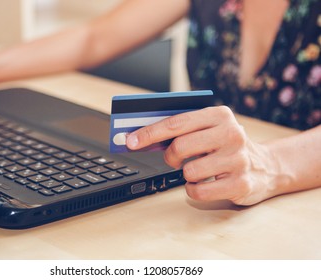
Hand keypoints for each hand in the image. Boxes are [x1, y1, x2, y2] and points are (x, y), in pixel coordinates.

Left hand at [126, 106, 281, 205]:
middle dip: (170, 156)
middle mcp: (231, 134)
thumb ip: (182, 129)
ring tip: (198, 170)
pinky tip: (204, 183)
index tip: (130, 141)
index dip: (149, 133)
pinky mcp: (241, 183)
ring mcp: (238, 159)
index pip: (176, 123)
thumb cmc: (226, 146)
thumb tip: (143, 136)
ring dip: (186, 174)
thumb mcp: (210, 129)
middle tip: (174, 159)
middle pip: (180, 146)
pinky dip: (193, 189)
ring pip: (189, 171)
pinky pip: (199, 191)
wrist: (266, 166)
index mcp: (220, 115)